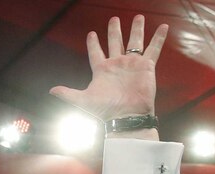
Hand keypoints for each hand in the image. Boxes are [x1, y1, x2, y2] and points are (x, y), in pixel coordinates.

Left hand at [50, 15, 167, 121]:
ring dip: (136, 29)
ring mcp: (131, 64)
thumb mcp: (83, 100)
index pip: (96, 52)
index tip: (91, 34)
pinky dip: (158, 38)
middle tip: (113, 19)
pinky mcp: (146, 66)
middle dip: (114, 31)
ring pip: (134, 42)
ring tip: (138, 17)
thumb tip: (51, 90)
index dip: (93, 44)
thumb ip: (68, 93)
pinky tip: (163, 27)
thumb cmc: (105, 110)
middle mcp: (117, 65)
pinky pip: (153, 49)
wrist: (126, 116)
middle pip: (115, 42)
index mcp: (101, 70)